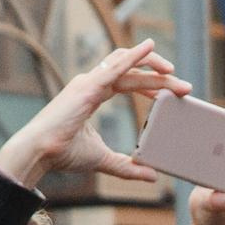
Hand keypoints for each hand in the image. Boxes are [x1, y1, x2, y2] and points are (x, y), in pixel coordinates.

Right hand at [0, 44, 188, 189]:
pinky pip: (115, 67)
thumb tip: (151, 175)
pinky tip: (150, 49)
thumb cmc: (62, 153)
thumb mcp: (102, 159)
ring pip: (126, 64)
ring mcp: (89, 82)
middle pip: (130, 69)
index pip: (125, 79)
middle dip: (158, 75)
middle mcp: (91, 83)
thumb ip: (126, 166)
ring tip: (175, 72)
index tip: (169, 92)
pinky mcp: (88, 87)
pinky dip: (134, 57)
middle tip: (184, 87)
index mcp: (93, 93)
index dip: (148, 83)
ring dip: (152, 66)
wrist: (40, 153)